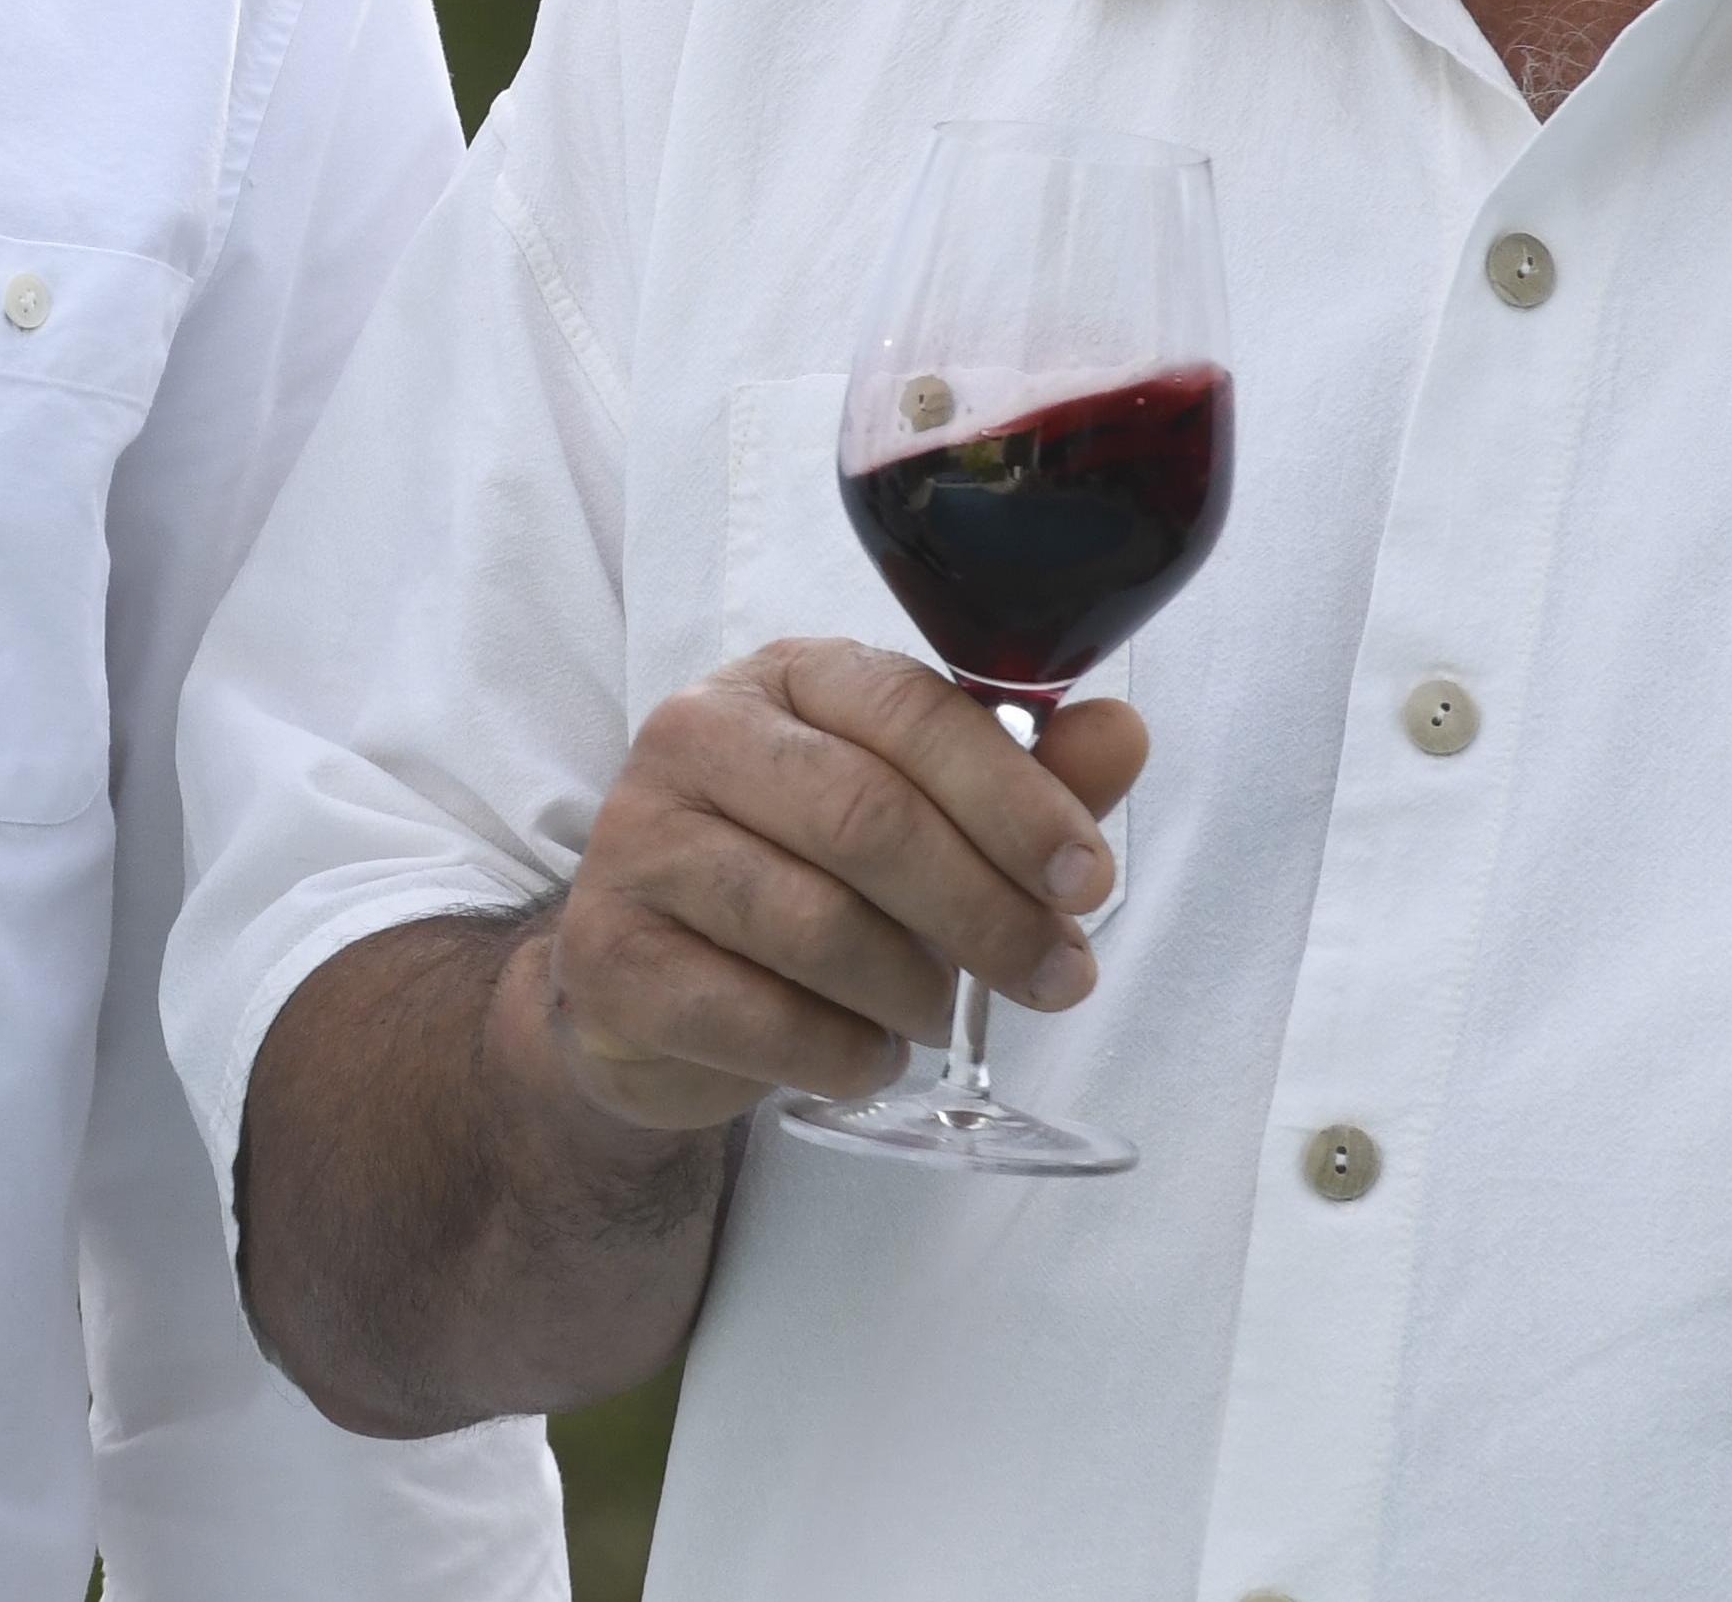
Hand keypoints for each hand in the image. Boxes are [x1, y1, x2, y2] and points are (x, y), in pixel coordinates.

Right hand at [502, 636, 1147, 1143]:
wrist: (649, 985)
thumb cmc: (805, 878)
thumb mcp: (921, 819)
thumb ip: (1019, 782)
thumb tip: (1122, 734)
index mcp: (785, 677)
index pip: (908, 710)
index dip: (1013, 799)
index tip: (1087, 880)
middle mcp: (695, 736)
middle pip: (866, 819)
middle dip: (985, 911)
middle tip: (1055, 977)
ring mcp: (638, 843)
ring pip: (814, 924)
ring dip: (911, 991)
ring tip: (934, 1013)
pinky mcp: (609, 957)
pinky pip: (756, 1018)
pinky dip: (842, 1053)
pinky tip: (864, 1054)